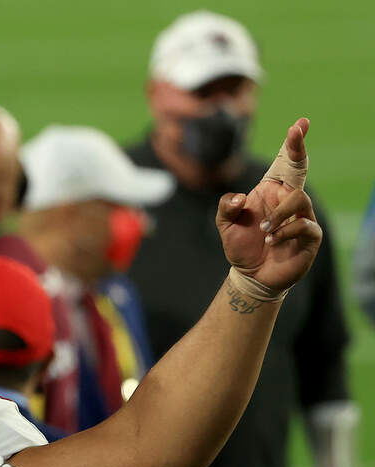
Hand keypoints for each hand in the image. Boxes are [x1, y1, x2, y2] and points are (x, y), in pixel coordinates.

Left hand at [215, 118, 321, 293]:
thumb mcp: (224, 224)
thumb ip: (226, 207)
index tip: (299, 124)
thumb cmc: (240, 245)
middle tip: (296, 131)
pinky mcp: (310, 236)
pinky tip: (272, 242)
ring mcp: (302, 217)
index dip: (293, 143)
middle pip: (299, 170)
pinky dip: (285, 232)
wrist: (250, 275)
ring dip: (279, 215)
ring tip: (263, 232)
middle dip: (298, 150)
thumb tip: (240, 198)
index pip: (284, 163)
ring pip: (299, 199)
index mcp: (271, 192)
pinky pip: (305, 225)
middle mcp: (288, 200)